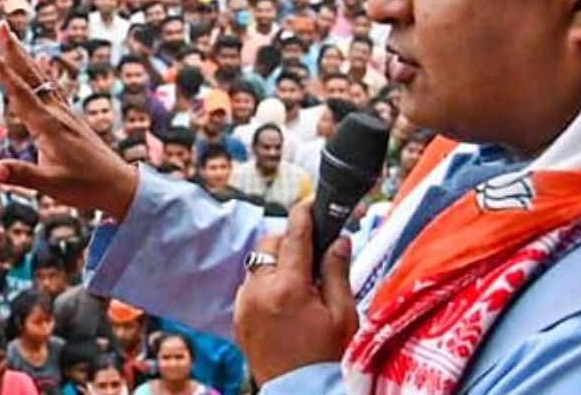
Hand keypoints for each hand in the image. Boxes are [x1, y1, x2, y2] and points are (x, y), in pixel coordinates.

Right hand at [0, 22, 136, 217]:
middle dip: (13, 51)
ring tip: (11, 38)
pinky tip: (43, 62)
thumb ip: (22, 176)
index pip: (21, 94)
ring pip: (41, 80)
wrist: (120, 187)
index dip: (3, 72)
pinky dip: (43, 73)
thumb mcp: (52, 185)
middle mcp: (57, 114)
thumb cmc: (87, 188)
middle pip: (31, 77)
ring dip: (24, 58)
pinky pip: (53, 88)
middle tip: (0, 25)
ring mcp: (66, 115)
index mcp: (49, 126)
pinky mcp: (71, 120)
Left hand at [233, 202, 356, 384]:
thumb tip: (339, 240)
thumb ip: (337, 271)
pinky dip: (264, 284)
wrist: (299, 392)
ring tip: (299, 283)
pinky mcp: (238, 318)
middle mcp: (260, 291)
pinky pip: (249, 286)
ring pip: (257, 263)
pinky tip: (284, 301)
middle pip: (270, 243)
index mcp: (289, 288)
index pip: (294, 235)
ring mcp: (244, 305)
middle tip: (312, 255)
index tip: (310, 205)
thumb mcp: (342, 313)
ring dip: (276, 263)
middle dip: (290, 241)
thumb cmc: (324, 357)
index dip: (304, 214)